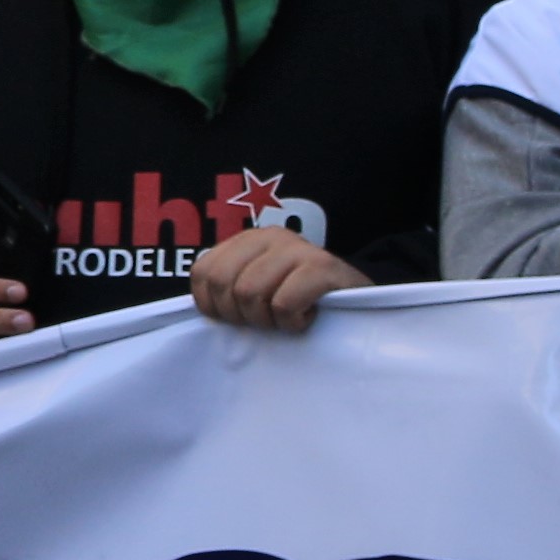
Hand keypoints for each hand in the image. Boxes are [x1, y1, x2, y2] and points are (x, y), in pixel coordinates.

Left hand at [192, 229, 368, 334]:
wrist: (359, 301)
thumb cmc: (302, 303)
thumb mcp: (258, 291)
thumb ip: (228, 290)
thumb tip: (201, 309)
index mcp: (248, 240)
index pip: (203, 273)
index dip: (214, 306)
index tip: (238, 318)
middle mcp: (271, 236)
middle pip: (226, 285)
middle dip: (242, 316)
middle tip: (267, 320)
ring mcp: (298, 248)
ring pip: (250, 294)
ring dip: (269, 320)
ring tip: (289, 317)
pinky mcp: (322, 266)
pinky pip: (284, 304)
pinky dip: (292, 322)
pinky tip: (308, 317)